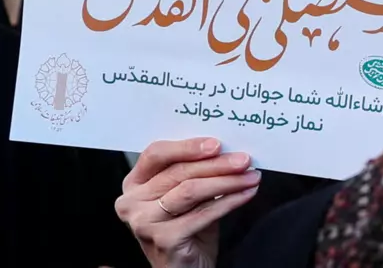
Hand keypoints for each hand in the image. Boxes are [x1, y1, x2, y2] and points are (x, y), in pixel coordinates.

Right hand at [116, 138, 260, 267]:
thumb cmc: (187, 231)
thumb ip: (195, 173)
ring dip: (226, 181)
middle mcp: (131, 202)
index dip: (187, 146)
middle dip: (216, 164)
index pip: (156, 154)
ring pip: (191, 190)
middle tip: (244, 160)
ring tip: (250, 176)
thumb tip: (227, 151)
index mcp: (134, 184)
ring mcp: (144, 222)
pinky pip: (202, 213)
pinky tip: (246, 194)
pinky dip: (229, 202)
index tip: (217, 144)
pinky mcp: (163, 239)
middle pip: (178, 172)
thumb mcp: (187, 197)